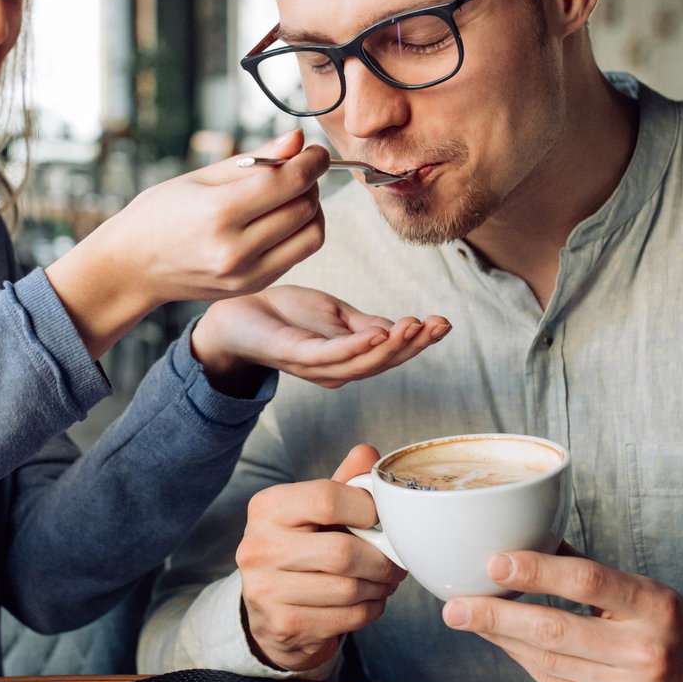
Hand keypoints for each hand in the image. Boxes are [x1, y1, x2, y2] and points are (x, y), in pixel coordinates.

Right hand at [46, 130, 327, 357]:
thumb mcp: (201, 177)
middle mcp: (235, 249)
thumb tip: (298, 139)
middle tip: (298, 170)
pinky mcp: (253, 287)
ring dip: (312, 210)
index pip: (289, 182)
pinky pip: (297, 255)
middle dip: (311, 183)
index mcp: (218, 213)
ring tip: (291, 195)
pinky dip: (299, 232)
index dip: (312, 162)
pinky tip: (278, 219)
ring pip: (311, 236)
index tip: (315, 151)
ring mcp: (246, 274)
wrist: (133, 267)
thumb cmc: (161, 214)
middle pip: (305, 208)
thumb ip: (255, 160)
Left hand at [193, 286, 449, 390]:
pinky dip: (356, 347)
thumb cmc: (285, 314)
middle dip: (415, 345)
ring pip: (362, 363)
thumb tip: (402, 328)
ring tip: (416, 325)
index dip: (419, 341)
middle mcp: (335, 370)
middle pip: (382, 363)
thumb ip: (366, 324)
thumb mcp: (335, 314)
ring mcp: (315, 366)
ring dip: (392, 346)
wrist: (238, 311)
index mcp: (347, 359)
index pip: (390, 353)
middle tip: (439, 325)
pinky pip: (330, 355)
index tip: (444, 323)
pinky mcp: (295, 355)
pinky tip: (377, 334)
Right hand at [237, 445, 406, 671]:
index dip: (367, 508)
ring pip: (349, 589)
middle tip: (396, 561)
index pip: (326, 497)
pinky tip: (368, 601)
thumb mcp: (314, 512)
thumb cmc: (301, 550)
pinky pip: (347, 618)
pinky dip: (370, 609)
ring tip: (384, 580)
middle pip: (343, 552)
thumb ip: (342, 483)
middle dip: (382, 560)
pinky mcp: (283, 625)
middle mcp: (258, 547)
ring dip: (380, 587)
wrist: (270, 612)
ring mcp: (266, 591)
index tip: (381, 518)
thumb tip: (367, 453)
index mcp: (267, 507)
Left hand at [440, 549, 682, 681]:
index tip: (494, 562)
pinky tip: (502, 642)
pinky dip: (523, 661)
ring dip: (501, 639)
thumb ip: (589, 571)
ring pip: (547, 662)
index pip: (588, 582)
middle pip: (556, 631)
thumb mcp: (646, 591)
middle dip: (496, 616)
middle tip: (456, 605)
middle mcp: (643, 651)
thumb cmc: (676, 632)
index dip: (537, 570)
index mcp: (655, 607)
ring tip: (467, 617)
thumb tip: (531, 538)